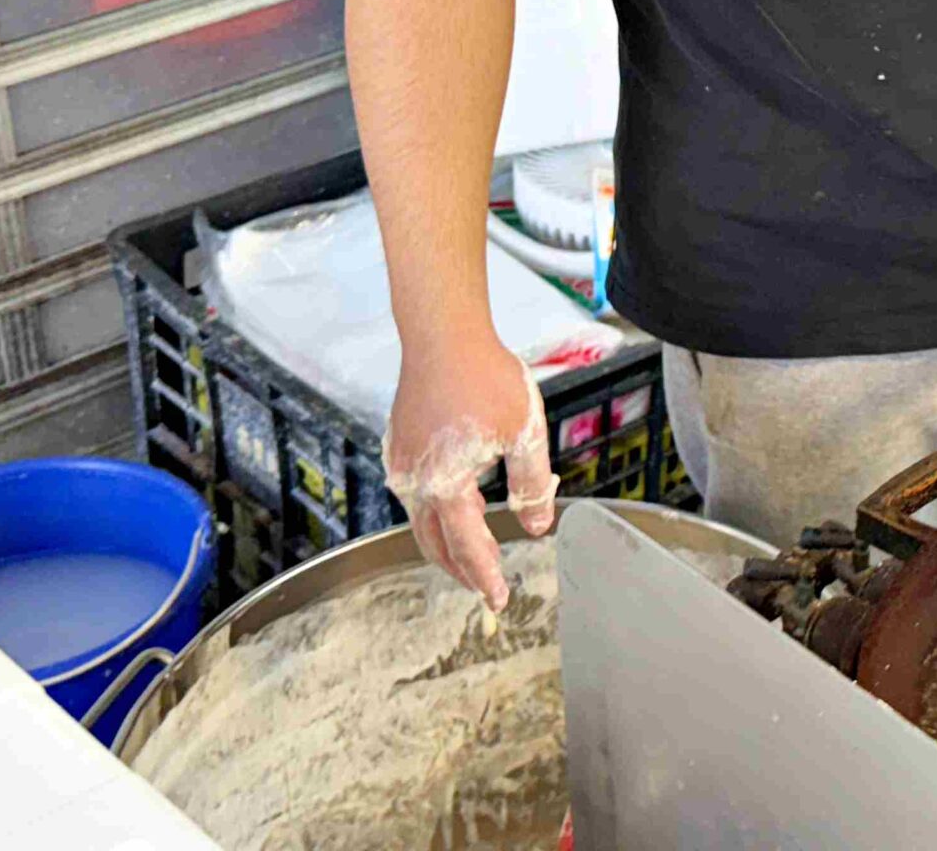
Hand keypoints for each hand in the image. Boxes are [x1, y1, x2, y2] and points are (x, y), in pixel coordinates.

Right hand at [384, 329, 557, 607]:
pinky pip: (416, 495)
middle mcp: (414, 482)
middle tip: (486, 588)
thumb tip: (538, 527)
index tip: (500, 601)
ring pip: (422, 521)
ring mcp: (401, 465)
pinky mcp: (398, 448)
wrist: (444, 335)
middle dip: (461, 570)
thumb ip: (532, 485)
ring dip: (448, 542)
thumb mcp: (525, 433)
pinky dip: (437, 513)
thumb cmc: (486, 378)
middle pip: (436, 543)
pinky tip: (461, 505)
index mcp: (446, 484)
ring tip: (475, 553)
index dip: (485, 577)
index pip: (467, 546)